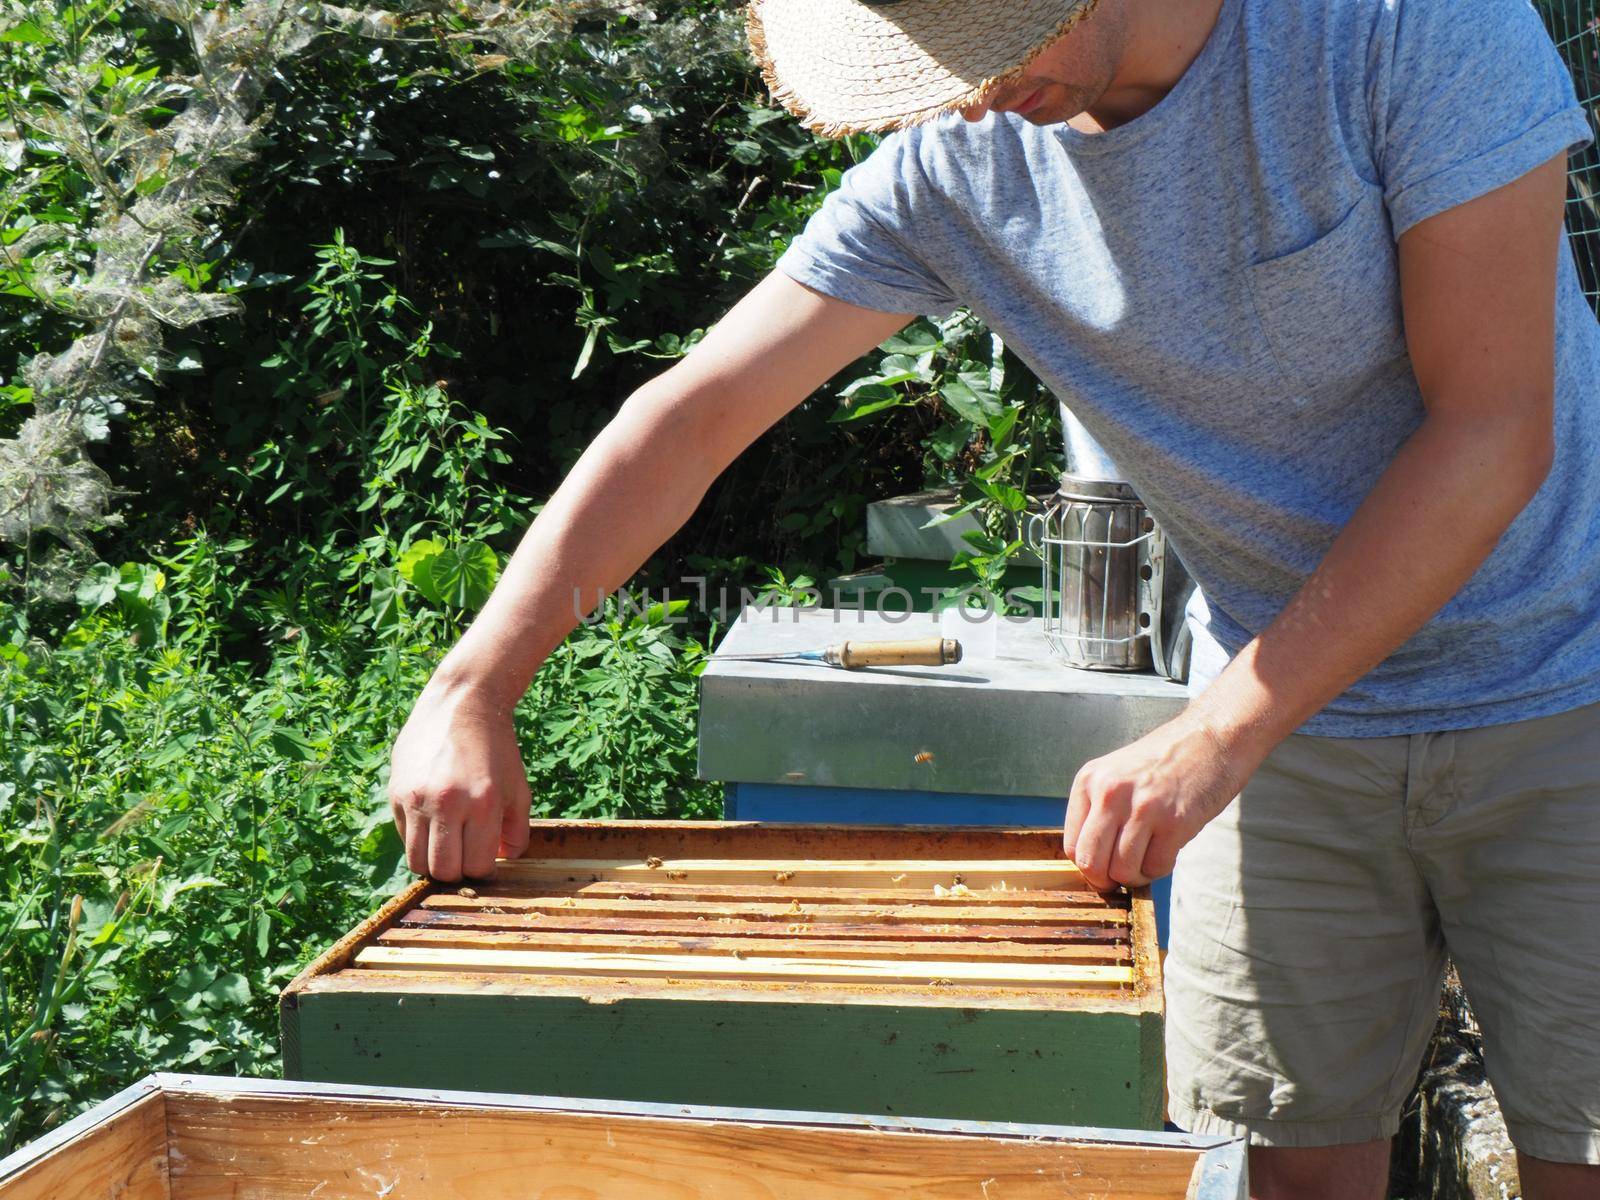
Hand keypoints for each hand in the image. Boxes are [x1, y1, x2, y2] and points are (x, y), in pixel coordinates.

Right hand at [388, 672, 532, 880]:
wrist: (461, 704)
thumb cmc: (497, 749)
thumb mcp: (519, 789)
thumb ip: (516, 830)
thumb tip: (502, 861)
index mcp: (483, 803)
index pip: (476, 867)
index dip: (483, 870)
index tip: (485, 860)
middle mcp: (447, 803)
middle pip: (444, 871)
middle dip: (457, 872)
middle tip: (464, 856)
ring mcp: (417, 798)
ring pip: (417, 861)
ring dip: (433, 861)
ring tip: (447, 843)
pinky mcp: (397, 793)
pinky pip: (404, 836)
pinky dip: (418, 838)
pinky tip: (433, 820)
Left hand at [1063, 715, 1256, 889]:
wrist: (1212, 737)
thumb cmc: (1165, 760)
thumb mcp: (1116, 773)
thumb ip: (1099, 809)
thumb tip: (1092, 860)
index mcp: (1089, 780)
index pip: (1072, 845)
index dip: (1089, 865)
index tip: (1105, 866)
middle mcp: (1110, 793)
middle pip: (1091, 863)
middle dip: (1107, 879)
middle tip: (1124, 874)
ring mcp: (1142, 807)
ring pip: (1123, 871)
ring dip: (1137, 875)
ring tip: (1149, 857)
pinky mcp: (1174, 821)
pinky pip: (1156, 867)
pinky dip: (1160, 868)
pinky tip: (1168, 849)